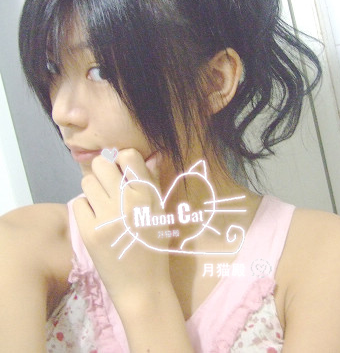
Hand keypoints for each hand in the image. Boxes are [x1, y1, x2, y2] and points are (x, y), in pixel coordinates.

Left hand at [73, 148, 169, 304]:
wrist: (142, 286)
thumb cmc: (154, 247)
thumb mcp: (160, 212)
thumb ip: (152, 182)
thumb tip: (150, 156)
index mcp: (147, 194)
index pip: (127, 155)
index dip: (122, 161)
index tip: (122, 172)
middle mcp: (127, 201)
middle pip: (101, 164)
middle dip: (103, 172)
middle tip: (108, 187)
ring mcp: (106, 216)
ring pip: (86, 182)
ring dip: (93, 190)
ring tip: (101, 205)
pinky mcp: (89, 231)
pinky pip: (78, 203)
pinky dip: (85, 209)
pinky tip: (94, 219)